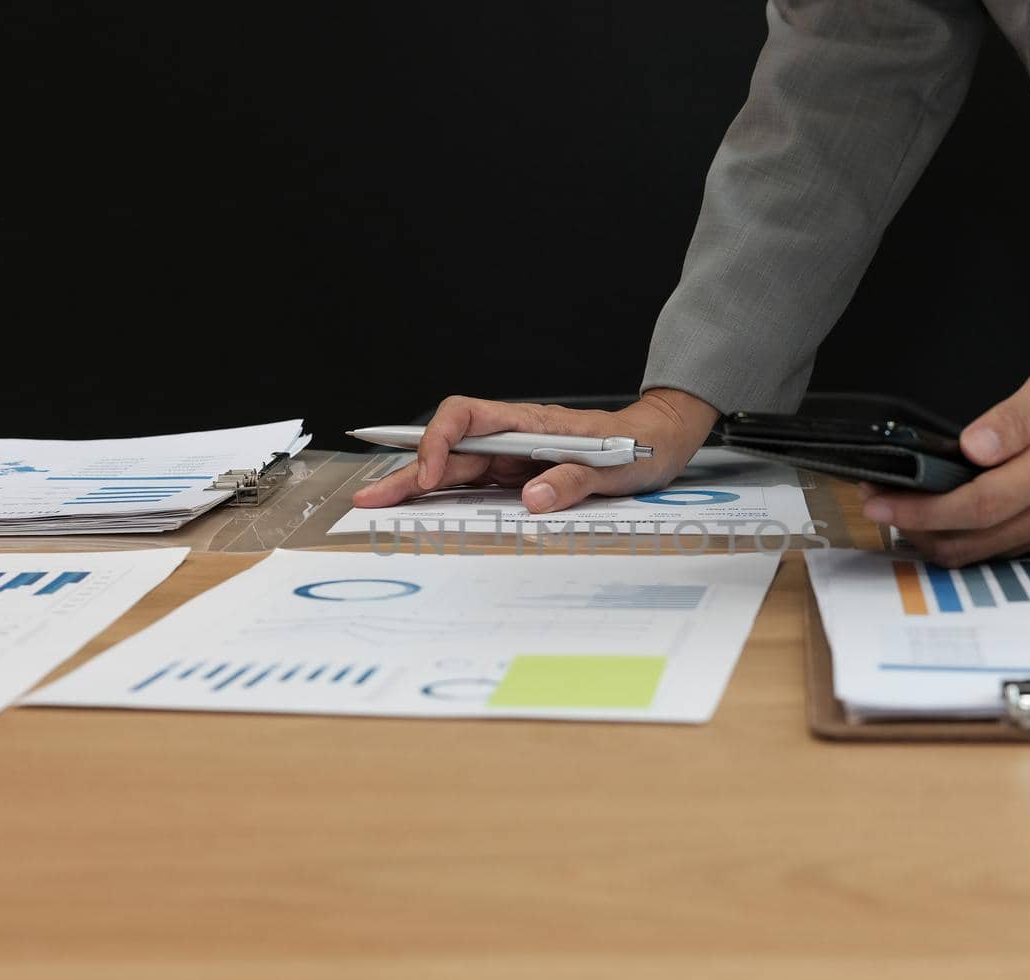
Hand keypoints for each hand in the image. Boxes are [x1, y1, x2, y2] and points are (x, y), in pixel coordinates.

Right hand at [352, 388, 721, 510]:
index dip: (438, 442)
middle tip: (369, 499)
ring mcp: (513, 457)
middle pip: (448, 448)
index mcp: (531, 424)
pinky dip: (444, 497)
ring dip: (416, 487)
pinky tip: (420, 510)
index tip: (428, 476)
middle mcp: (514, 437)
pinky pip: (475, 485)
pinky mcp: (519, 476)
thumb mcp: (616, 468)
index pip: (466, 419)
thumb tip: (533, 499)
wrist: (660, 442)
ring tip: (379, 506)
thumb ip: (575, 479)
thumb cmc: (640, 448)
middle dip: (406, 472)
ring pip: (454, 469)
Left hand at [859, 326, 1029, 565]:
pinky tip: (944, 514)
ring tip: (902, 507)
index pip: (975, 506)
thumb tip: (973, 446)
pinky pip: (1002, 551)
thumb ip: (1017, 416)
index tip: (879, 500)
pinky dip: (965, 539)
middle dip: (914, 528)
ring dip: (936, 538)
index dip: (920, 510)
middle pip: (969, 542)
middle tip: (877, 502)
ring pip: (981, 554)